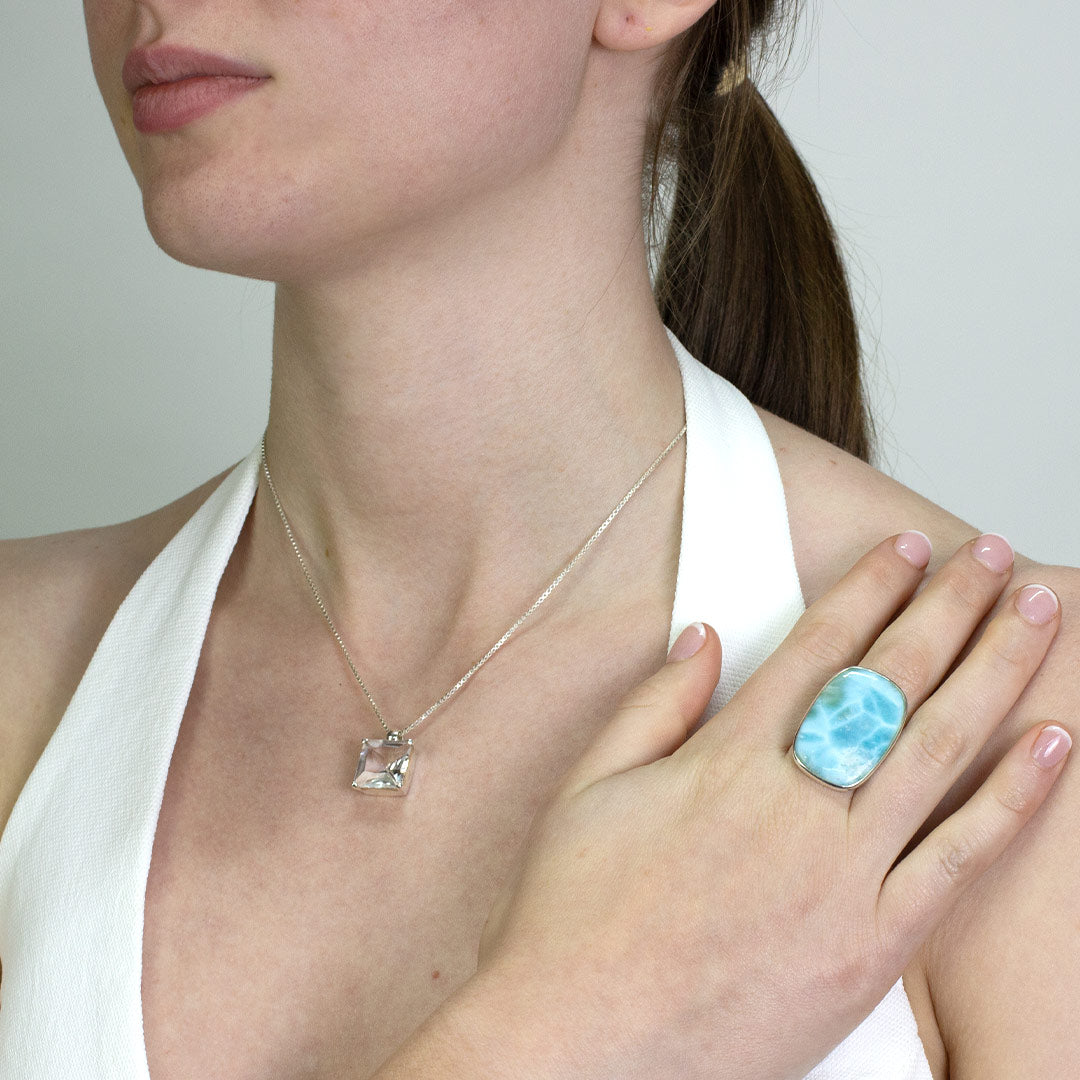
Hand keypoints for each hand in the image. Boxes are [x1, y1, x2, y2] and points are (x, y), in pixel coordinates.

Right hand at [471, 532, 1068, 1079]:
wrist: (583, 1043)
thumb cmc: (573, 915)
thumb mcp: (589, 788)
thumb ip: (654, 704)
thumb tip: (704, 636)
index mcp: (724, 760)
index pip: (818, 650)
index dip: (870, 588)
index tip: (910, 549)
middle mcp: (794, 803)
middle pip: (891, 681)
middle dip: (948, 606)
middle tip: (989, 553)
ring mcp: (842, 874)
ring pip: (939, 749)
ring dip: (995, 669)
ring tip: (1035, 611)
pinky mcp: (874, 945)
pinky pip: (959, 859)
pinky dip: (1013, 797)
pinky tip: (1051, 743)